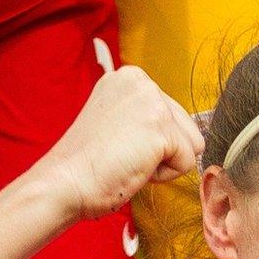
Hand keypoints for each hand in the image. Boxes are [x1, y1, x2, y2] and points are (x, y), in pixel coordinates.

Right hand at [28, 67, 202, 224]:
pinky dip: (164, 175)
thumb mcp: (120, 121)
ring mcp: (152, 102)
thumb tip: (183, 130)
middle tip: (123, 153)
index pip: (174, 116)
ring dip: (165, 162)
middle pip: (189, 129)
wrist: (65, 181)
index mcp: (130, 77)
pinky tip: (133, 166)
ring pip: (192, 145)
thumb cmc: (89, 161)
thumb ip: (147, 115)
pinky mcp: (161, 128)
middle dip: (163, 150)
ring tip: (128, 158)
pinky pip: (187, 163)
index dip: (152, 140)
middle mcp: (142, 82)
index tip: (119, 142)